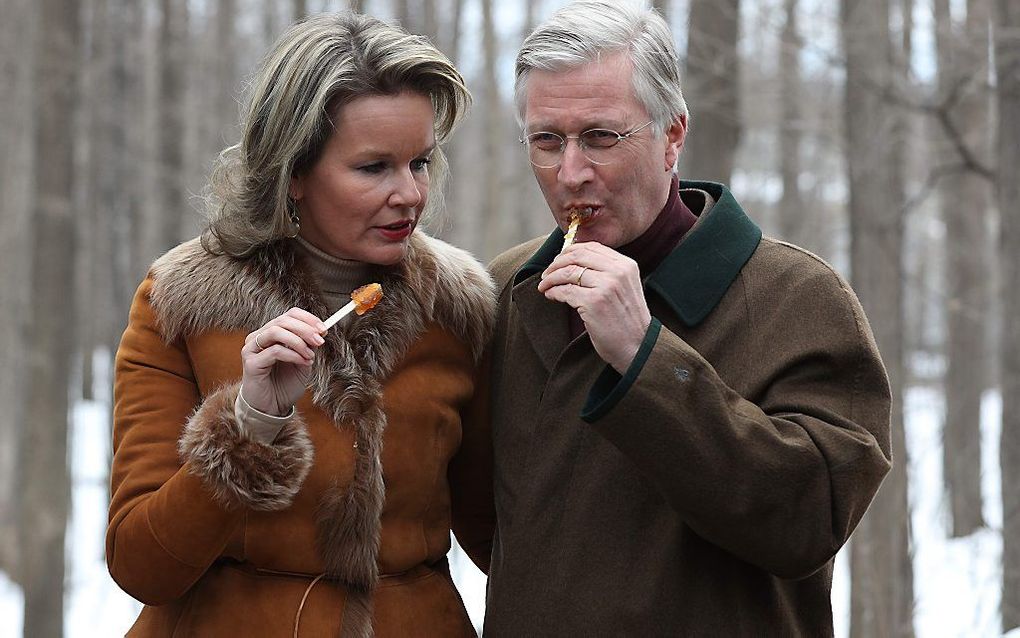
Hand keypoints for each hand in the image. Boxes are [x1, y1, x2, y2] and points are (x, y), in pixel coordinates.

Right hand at [240, 307, 326, 415]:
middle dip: (305, 329)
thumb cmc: (285, 385)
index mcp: (271, 333)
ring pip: (276, 332)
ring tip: (311, 356)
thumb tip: (319, 331)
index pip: (289, 315)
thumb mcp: (303, 361)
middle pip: (282, 321)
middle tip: (320, 340)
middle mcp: (259, 337)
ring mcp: (252, 348)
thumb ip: (308, 346)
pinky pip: (274, 351)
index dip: (307, 319)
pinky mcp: (250, 363)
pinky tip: (304, 362)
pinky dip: (293, 355)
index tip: (323, 328)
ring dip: (298, 342)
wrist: (271, 408)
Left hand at [538, 242, 650, 372]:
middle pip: (577, 256)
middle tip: (546, 274)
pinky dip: (553, 292)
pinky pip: (565, 291)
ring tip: (545, 286)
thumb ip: (607, 272)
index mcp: (626, 265)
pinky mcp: (594, 302)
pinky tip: (550, 296)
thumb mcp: (624, 288)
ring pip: (568, 272)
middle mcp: (617, 272)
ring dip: (551, 279)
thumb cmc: (627, 321)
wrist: (638, 347)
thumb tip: (573, 261)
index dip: (569, 251)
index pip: (591, 247)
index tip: (558, 261)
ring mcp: (606, 286)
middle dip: (556, 263)